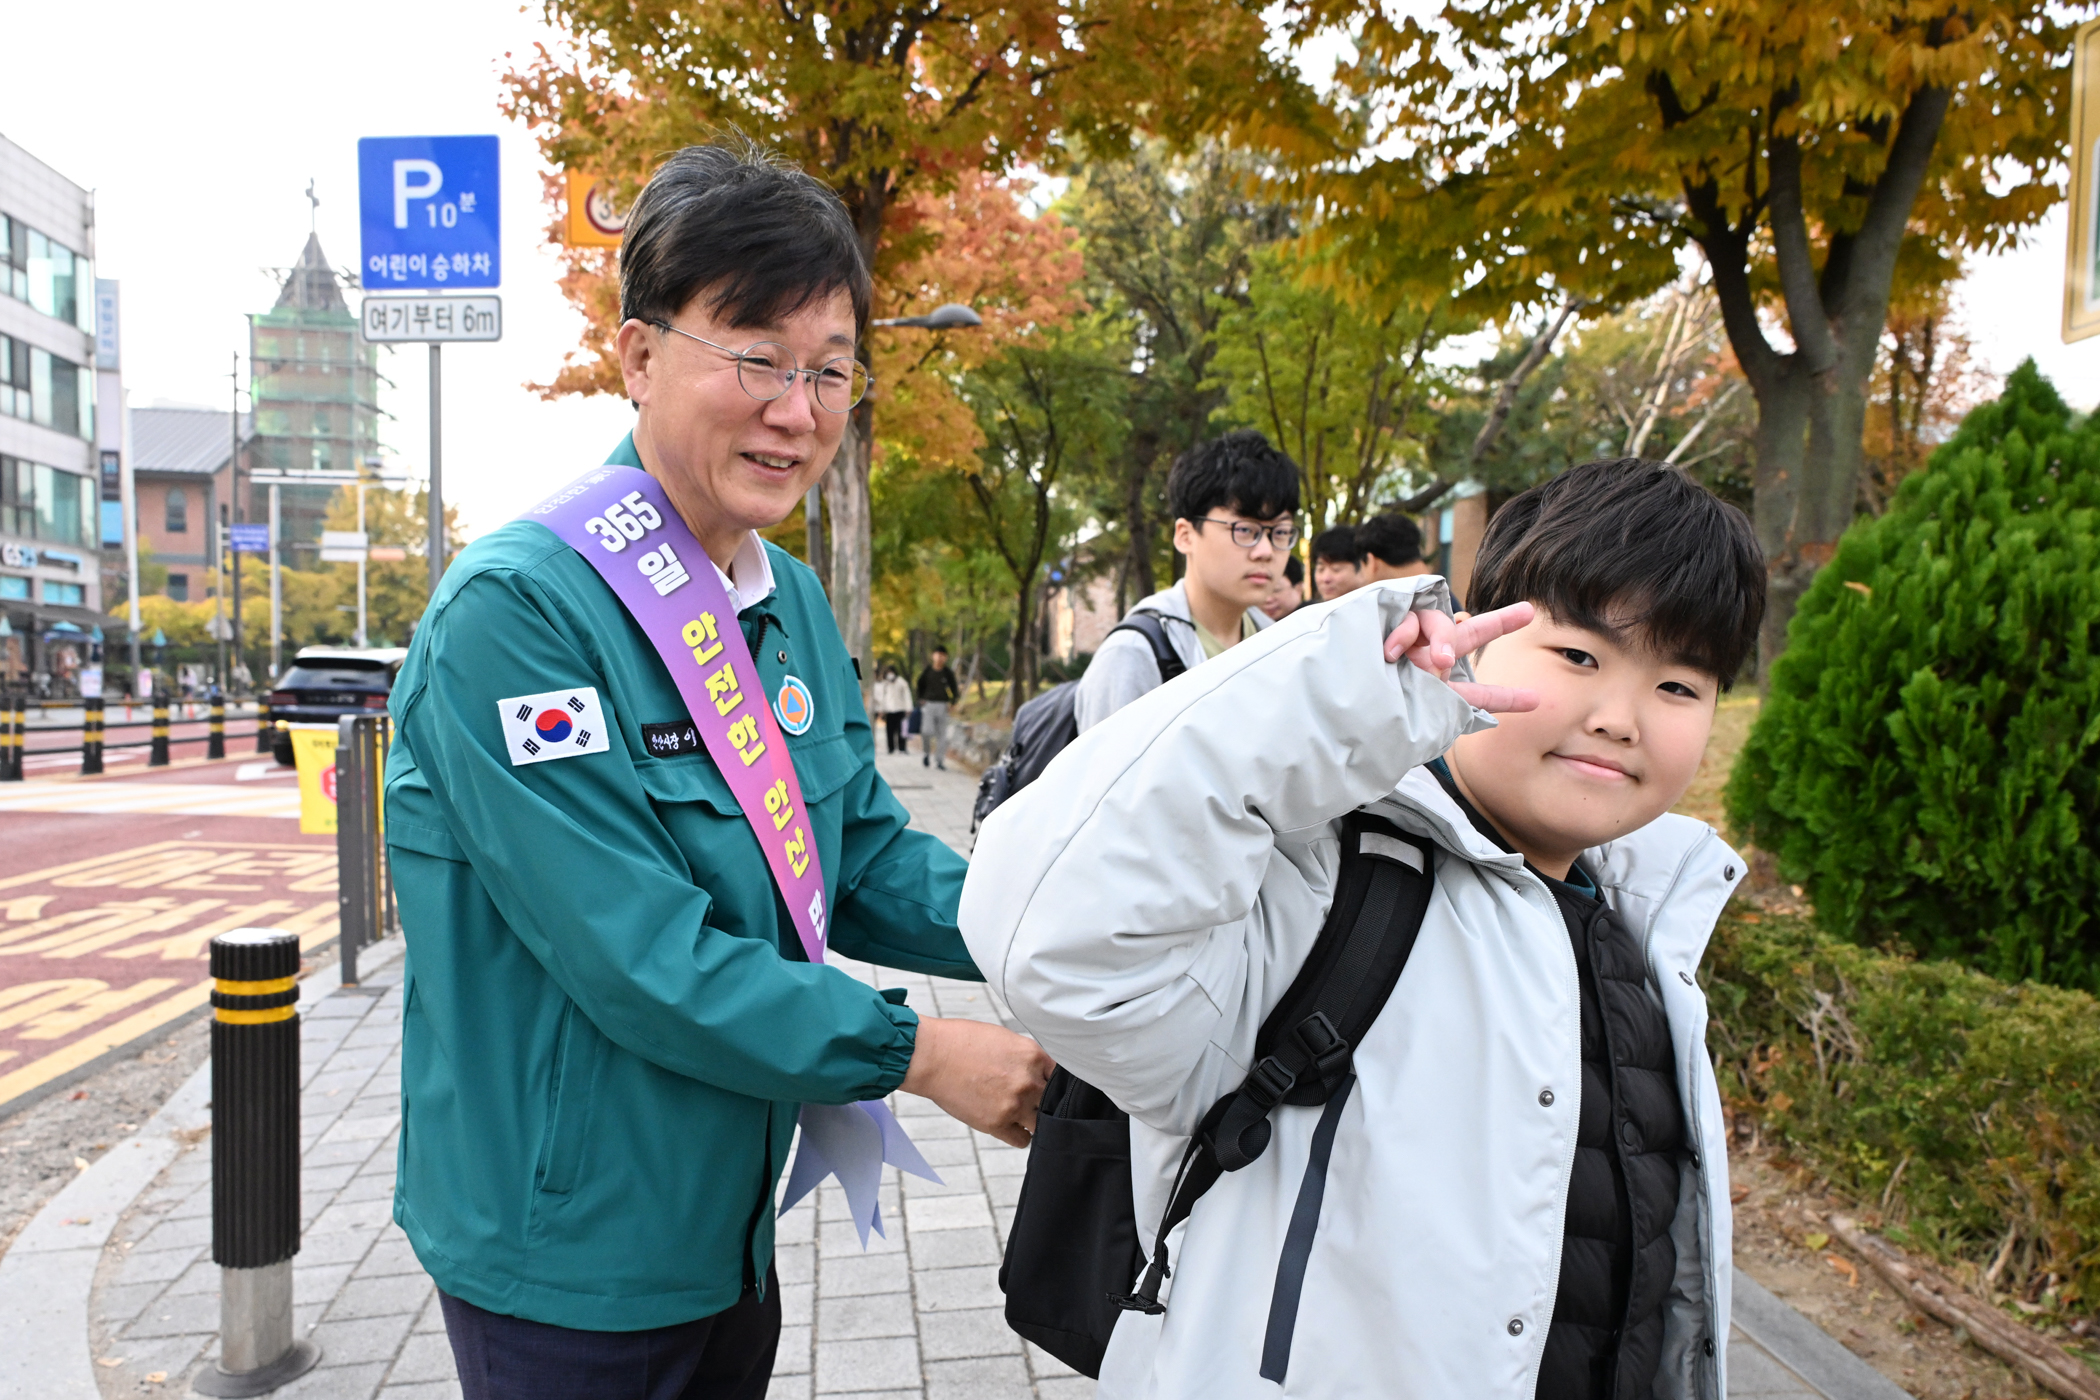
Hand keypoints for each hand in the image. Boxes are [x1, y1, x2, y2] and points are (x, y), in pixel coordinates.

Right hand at [899, 1017, 1054, 1147]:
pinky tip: (1014, 1126)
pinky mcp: (996, 1124)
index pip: (1063, 1076)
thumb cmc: (963, 1042)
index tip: (1051, 1086)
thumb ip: (1027, 1056)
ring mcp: (1013, 1105)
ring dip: (1035, 1120)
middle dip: (1046, 1100)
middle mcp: (1028, 1082)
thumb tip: (1041, 1071)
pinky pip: (1022, 1140)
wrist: (932, 1056)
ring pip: (1042, 1124)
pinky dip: (1020, 1135)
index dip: (1056, 1082)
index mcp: (1033, 1055)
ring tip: (1024, 1115)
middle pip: (1055, 1101)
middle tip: (1036, 1100)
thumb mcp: (1004, 1038)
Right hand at [1382, 602, 1539, 713]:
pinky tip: (1392, 652)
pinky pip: (1408, 616)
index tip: (1536, 701)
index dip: (1505, 698)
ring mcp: (1406, 643)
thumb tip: (1485, 715)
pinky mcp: (1385, 623)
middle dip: (1498, 623)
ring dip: (1442, 639)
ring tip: (1440, 661)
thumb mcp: (1417, 722)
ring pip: (1439, 622)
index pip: (1475, 696)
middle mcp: (1423, 664)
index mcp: (1434, 692)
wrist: (1333, 706)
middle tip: (1527, 612)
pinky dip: (1404, 634)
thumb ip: (1450, 711)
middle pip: (1468, 636)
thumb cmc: (1372, 720)